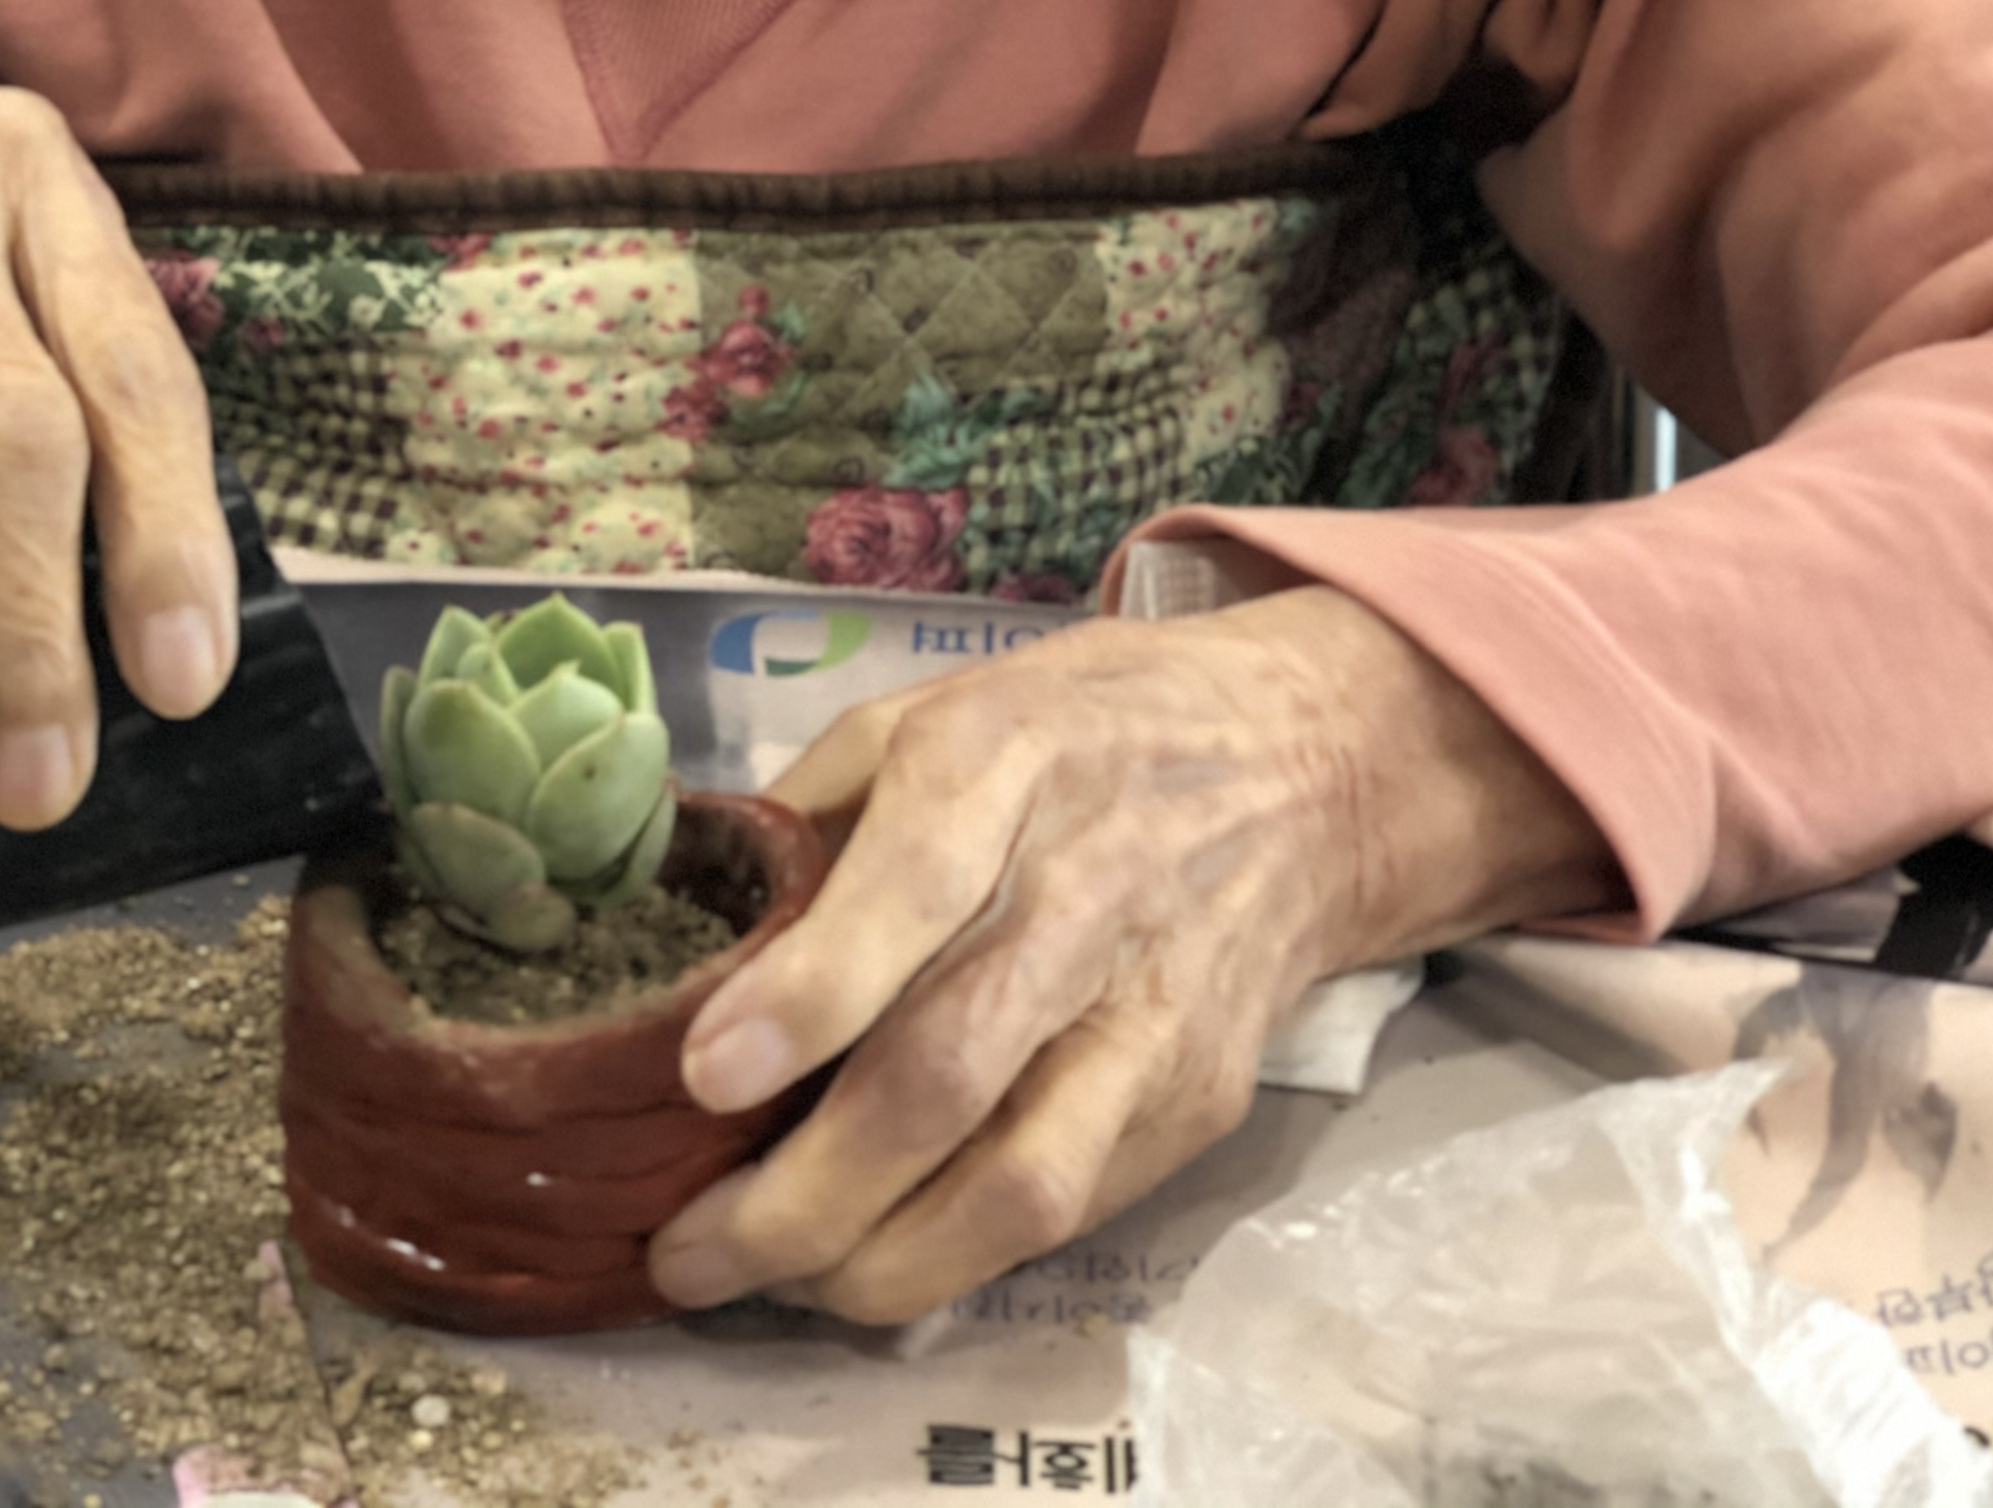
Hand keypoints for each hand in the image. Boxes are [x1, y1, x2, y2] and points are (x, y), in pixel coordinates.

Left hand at [645, 588, 1616, 1322]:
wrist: (1309, 771)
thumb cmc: (1079, 730)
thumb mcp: (933, 708)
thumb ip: (810, 813)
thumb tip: (684, 935)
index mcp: (1003, 762)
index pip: (912, 888)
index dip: (809, 993)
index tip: (705, 1076)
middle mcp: (1086, 892)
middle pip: (950, 1072)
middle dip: (807, 1192)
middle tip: (689, 1251)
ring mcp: (1156, 1014)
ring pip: (1021, 1183)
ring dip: (878, 1264)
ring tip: (769, 1285)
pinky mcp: (1200, 1100)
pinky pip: (1072, 1210)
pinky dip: (958, 1258)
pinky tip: (868, 1262)